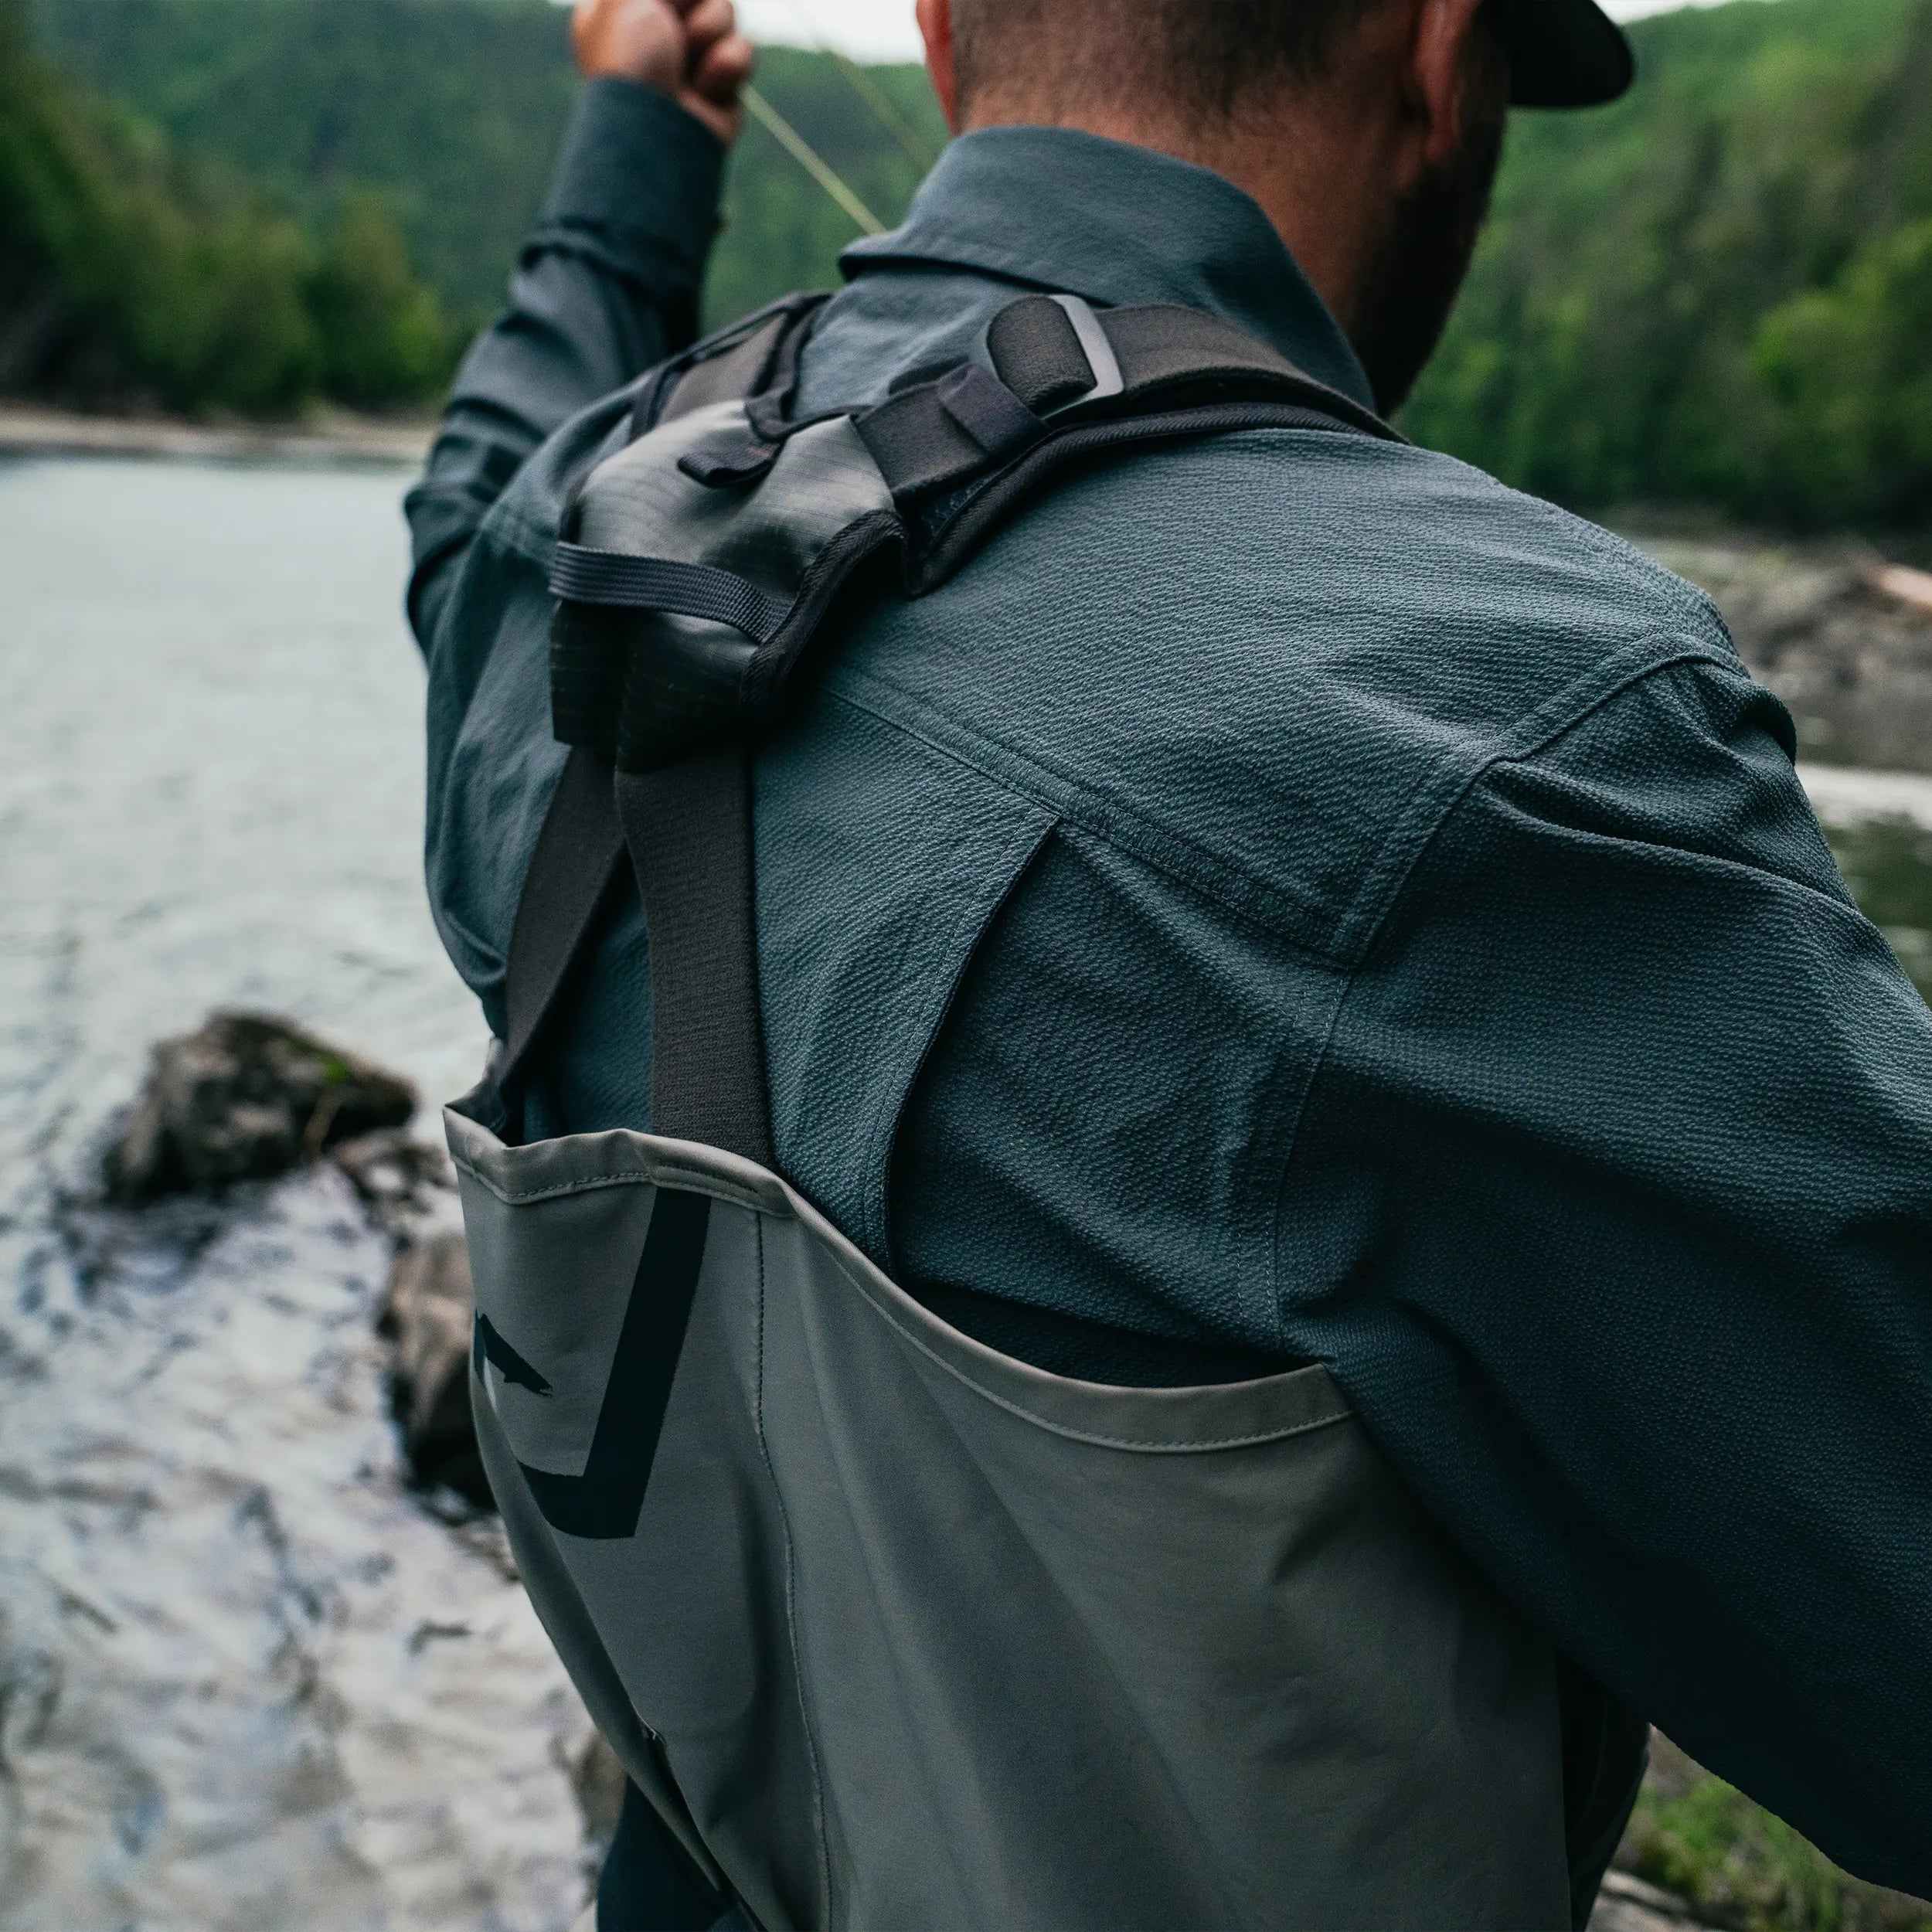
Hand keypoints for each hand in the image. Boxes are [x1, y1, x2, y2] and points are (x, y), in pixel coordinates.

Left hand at [573, 0, 754, 141]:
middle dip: (690, 2)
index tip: (657, 4)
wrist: (653, 129)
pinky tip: (705, 90)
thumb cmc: (630, 58)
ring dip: (709, 31)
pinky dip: (728, 66)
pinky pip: (743, 52)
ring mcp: (691, 57)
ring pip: (725, 12)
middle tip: (670, 31)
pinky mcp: (721, 85)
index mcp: (625, 5)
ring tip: (685, 65)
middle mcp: (658, 28)